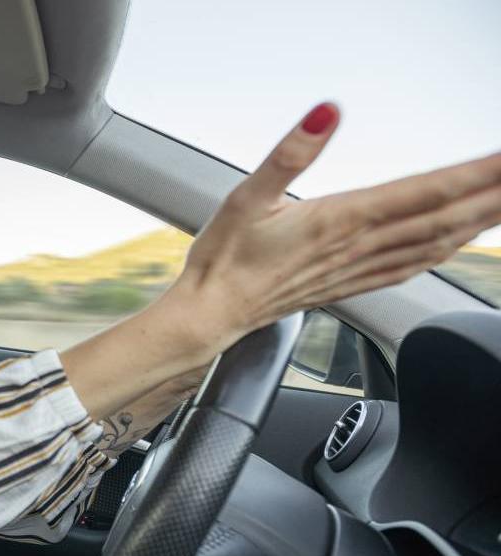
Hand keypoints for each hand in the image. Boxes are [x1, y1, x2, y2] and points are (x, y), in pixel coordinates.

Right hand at [180, 102, 500, 343]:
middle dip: (492, 195)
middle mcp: (357, 247)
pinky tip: (457, 242)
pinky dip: (445, 251)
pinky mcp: (348, 283)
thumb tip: (326, 114)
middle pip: (444, 218)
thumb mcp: (245, 197)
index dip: (475, 173)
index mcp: (340, 221)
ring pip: (435, 243)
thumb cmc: (222, 260)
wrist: (210, 315)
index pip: (424, 191)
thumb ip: (289, 154)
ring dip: (478, 222)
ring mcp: (357, 268)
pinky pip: (411, 266)